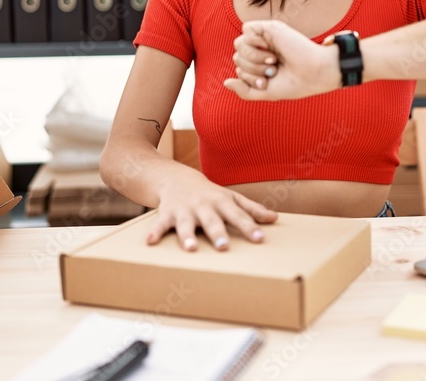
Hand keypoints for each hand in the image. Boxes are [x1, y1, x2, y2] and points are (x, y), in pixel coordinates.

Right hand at [146, 171, 277, 250]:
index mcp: (221, 203)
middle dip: (217, 233)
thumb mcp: (231, 198)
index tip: (259, 239)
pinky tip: (150, 242)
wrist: (175, 177)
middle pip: (212, 220)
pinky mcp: (166, 213)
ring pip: (186, 224)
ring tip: (191, 248)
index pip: (238, 216)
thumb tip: (275, 218)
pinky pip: (160, 223)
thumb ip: (251, 209)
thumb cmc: (208, 193)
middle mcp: (203, 206)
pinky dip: (155, 232)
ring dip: (187, 235)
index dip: (249, 227)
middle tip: (224, 247)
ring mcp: (184, 209)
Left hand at [224, 20, 338, 99]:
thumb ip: (245, 91)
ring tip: (272, 61)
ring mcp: (266, 38)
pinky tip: (269, 50)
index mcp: (261, 64)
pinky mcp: (271, 28)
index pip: (239, 68)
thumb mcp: (266, 92)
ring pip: (239, 44)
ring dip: (253, 58)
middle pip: (237, 56)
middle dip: (251, 69)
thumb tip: (225, 82)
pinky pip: (246, 29)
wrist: (313, 74)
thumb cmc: (294, 84)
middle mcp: (262, 50)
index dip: (248, 78)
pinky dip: (254, 42)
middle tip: (272, 71)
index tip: (268, 82)